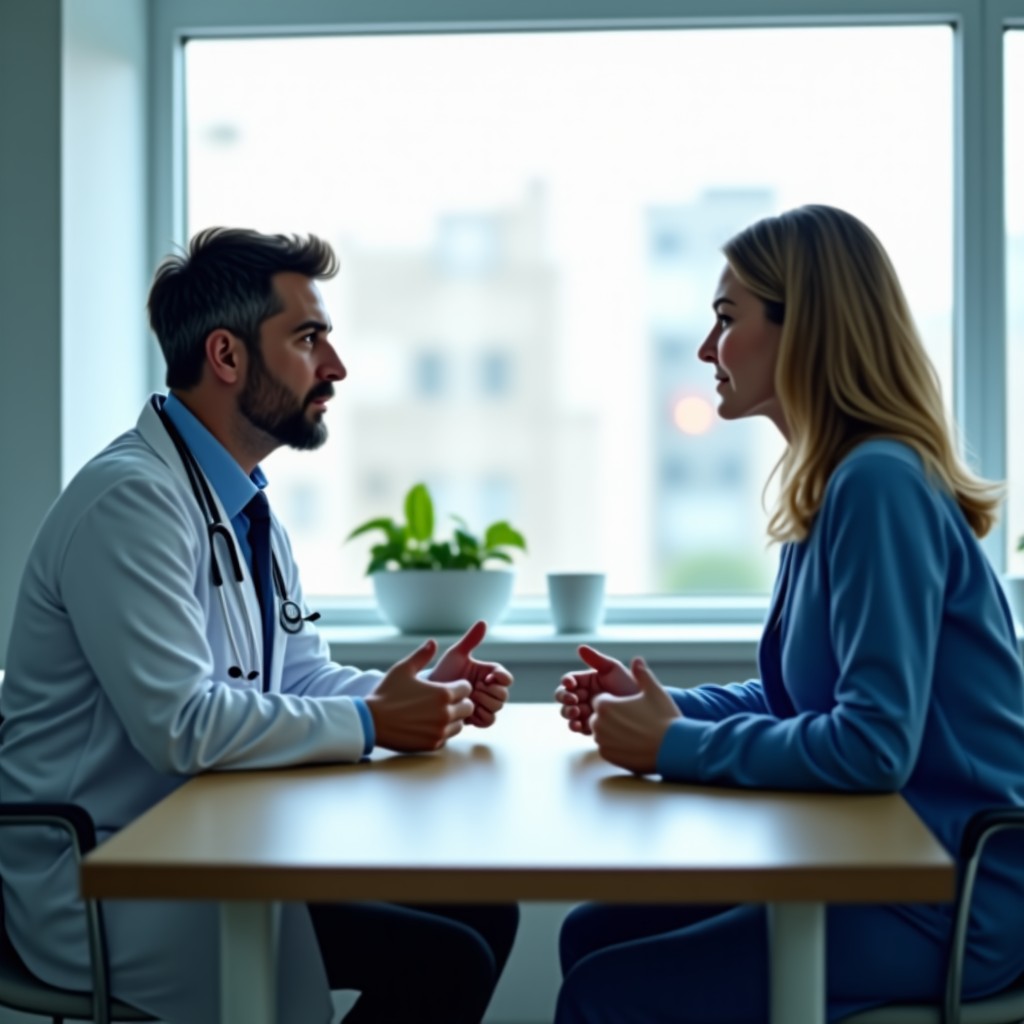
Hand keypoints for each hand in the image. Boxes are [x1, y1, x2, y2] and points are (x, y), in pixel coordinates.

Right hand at [365, 639, 473, 751]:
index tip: (448, 687)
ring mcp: (440, 731)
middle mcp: (445, 713)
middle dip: (460, 702)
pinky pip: (447, 738)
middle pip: (468, 707)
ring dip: (453, 718)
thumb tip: (433, 642)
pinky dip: (441, 732)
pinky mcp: (432, 744)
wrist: (371, 722)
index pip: (467, 688)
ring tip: (436, 713)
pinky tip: (428, 725)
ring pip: (460, 724)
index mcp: (443, 693)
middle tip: (444, 701)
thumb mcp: (403, 669)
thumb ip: (421, 655)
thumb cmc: (386, 694)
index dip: (459, 686)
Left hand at [427, 620, 512, 727]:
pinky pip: (489, 721)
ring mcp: (484, 704)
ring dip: (485, 703)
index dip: (501, 678)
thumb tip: (483, 622)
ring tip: (469, 698)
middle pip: (504, 695)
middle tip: (475, 688)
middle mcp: (489, 689)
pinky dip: (481, 716)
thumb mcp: (456, 654)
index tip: (487, 677)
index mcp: (488, 673)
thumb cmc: (443, 671)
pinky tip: (468, 709)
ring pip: (497, 708)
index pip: (506, 678)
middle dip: (490, 692)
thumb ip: (471, 640)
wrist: (428, 693)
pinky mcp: (477, 719)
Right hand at [554, 645, 638, 734]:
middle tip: (573, 700)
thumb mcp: (614, 670)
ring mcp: (585, 712)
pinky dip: (574, 726)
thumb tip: (580, 647)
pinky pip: (577, 727)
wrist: (644, 709)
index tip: (571, 683)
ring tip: (577, 712)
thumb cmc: (630, 685)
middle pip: (563, 696)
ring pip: (567, 712)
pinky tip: (579, 725)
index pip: (569, 680)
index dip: (567, 682)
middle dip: (565, 698)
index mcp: (586, 681)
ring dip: (568, 712)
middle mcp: (583, 696)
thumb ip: (597, 659)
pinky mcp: (589, 727)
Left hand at [591, 657, 680, 773]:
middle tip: (635, 719)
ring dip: (614, 731)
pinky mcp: (609, 757)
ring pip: (603, 733)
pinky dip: (616, 745)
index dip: (616, 702)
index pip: (601, 700)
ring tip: (636, 731)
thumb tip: (637, 659)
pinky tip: (634, 743)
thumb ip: (641, 674)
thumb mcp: (654, 690)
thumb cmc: (664, 717)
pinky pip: (607, 748)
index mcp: (605, 706)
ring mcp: (603, 742)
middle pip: (599, 717)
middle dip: (612, 716)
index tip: (631, 706)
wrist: (674, 748)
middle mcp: (599, 724)